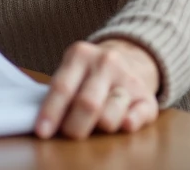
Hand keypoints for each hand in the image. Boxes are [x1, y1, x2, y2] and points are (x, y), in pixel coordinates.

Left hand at [35, 39, 160, 139]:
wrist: (130, 57)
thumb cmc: (89, 73)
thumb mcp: (72, 70)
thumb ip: (61, 90)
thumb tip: (45, 123)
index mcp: (81, 55)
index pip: (63, 87)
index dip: (51, 112)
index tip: (42, 132)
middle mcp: (106, 62)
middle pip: (87, 104)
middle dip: (74, 127)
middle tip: (69, 135)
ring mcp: (129, 78)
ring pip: (111, 115)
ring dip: (99, 127)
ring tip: (95, 125)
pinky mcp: (147, 96)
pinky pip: (138, 117)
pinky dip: (128, 124)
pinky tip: (123, 124)